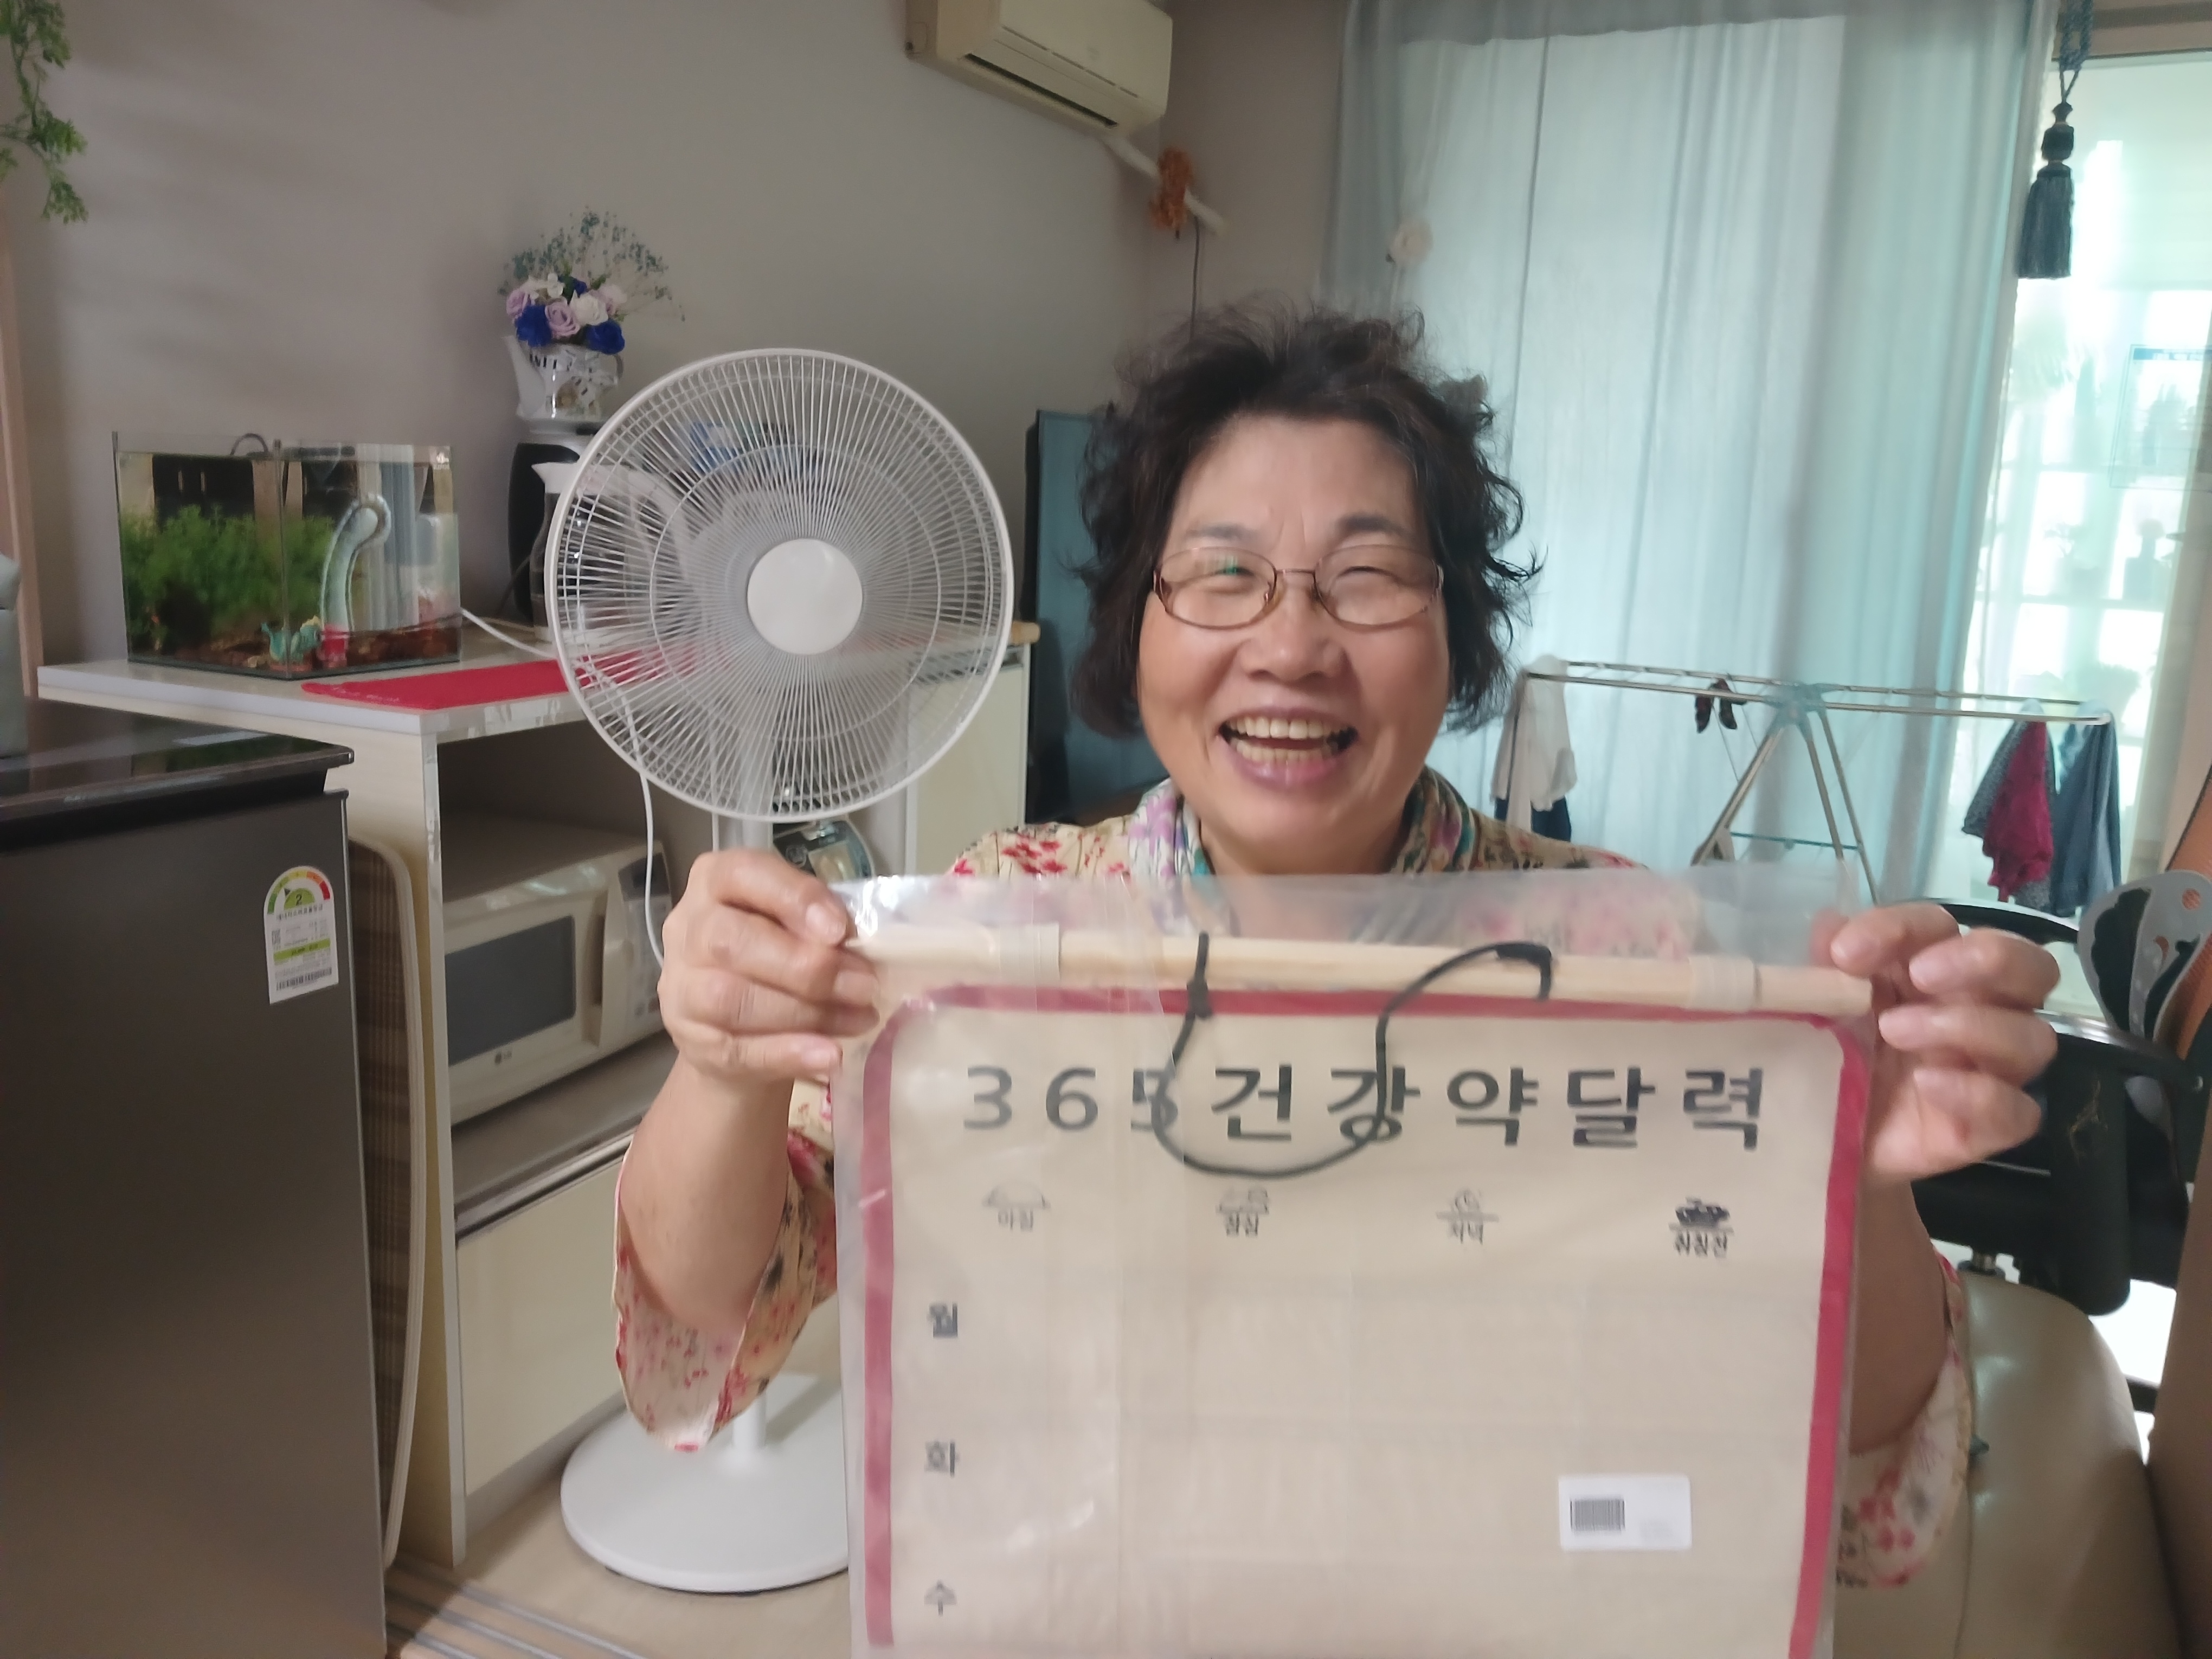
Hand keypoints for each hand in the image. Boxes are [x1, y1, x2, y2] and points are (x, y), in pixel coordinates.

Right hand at [658, 850, 879, 1086]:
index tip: (840, 930)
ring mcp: (682, 989)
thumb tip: (864, 943)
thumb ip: (819, 922)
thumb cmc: (775, 954)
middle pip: (732, 942)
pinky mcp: (693, 1042)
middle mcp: (688, 930)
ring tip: (860, 1018)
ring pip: (733, 999)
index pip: (743, 874)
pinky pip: (738, 1050)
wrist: (737, 1027)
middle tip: (865, 985)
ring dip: (807, 1012)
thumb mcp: (795, 923)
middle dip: (807, 967)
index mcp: (714, 881)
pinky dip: (789, 1053)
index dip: (794, 899)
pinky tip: (830, 1055)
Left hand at [1821, 904, 2057, 1186]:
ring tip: (1894, 1031)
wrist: (1821, 1136)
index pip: (1944, 927)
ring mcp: (1990, 1070)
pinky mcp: (1988, 1127)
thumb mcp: (1821, 1006)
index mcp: (1936, 969)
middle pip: (2030, 967)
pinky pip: (2018, 1110)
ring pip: (2032, 1037)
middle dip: (1984, 958)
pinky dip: (1977, 1093)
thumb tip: (1830, 925)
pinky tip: (1926, 1083)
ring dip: (1967, 1025)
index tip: (1846, 953)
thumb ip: (1827, 966)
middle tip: (1921, 975)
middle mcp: (1980, 1010)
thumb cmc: (1831, 1054)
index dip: (1903, 928)